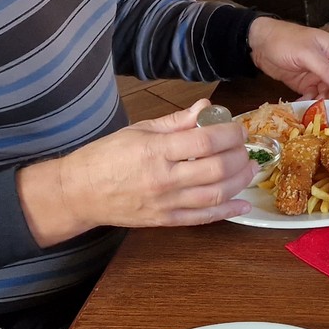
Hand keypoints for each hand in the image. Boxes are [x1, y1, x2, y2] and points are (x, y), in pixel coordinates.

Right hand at [19, 101, 257, 244]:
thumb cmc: (106, 157)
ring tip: (250, 169)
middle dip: (240, 157)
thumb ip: (177, 122)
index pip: (206, 140)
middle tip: (246, 148)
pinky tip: (243, 204)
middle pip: (217, 168)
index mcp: (156, 150)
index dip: (230, 133)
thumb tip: (206, 108)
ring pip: (216, 194)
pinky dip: (227, 212)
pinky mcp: (165, 221)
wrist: (79, 193)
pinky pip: (203, 218)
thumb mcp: (139, 130)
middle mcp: (164, 178)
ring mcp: (166, 203)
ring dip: (240, 182)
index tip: (238, 128)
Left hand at [248, 18, 328, 100]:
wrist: (259, 43)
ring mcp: (317, 74)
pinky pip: (314, 96)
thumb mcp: (305, 53)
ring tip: (315, 112)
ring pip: (328, 93)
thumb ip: (325, 69)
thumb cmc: (283, 40)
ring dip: (323, 103)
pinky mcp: (306, 83)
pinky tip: (303, 107)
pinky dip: (310, 103)